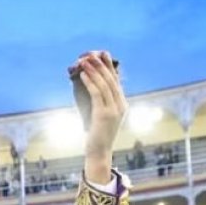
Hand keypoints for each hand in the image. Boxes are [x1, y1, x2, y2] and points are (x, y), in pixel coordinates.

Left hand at [69, 51, 127, 183]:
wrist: (99, 152)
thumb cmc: (97, 134)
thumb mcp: (100, 114)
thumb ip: (99, 101)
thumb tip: (89, 85)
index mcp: (122, 104)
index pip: (117, 81)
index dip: (110, 66)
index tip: (103, 54)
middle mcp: (121, 105)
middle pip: (112, 80)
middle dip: (101, 65)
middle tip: (92, 53)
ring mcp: (114, 110)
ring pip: (104, 85)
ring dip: (94, 71)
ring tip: (85, 60)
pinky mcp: (104, 114)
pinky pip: (97, 94)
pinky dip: (90, 82)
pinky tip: (83, 74)